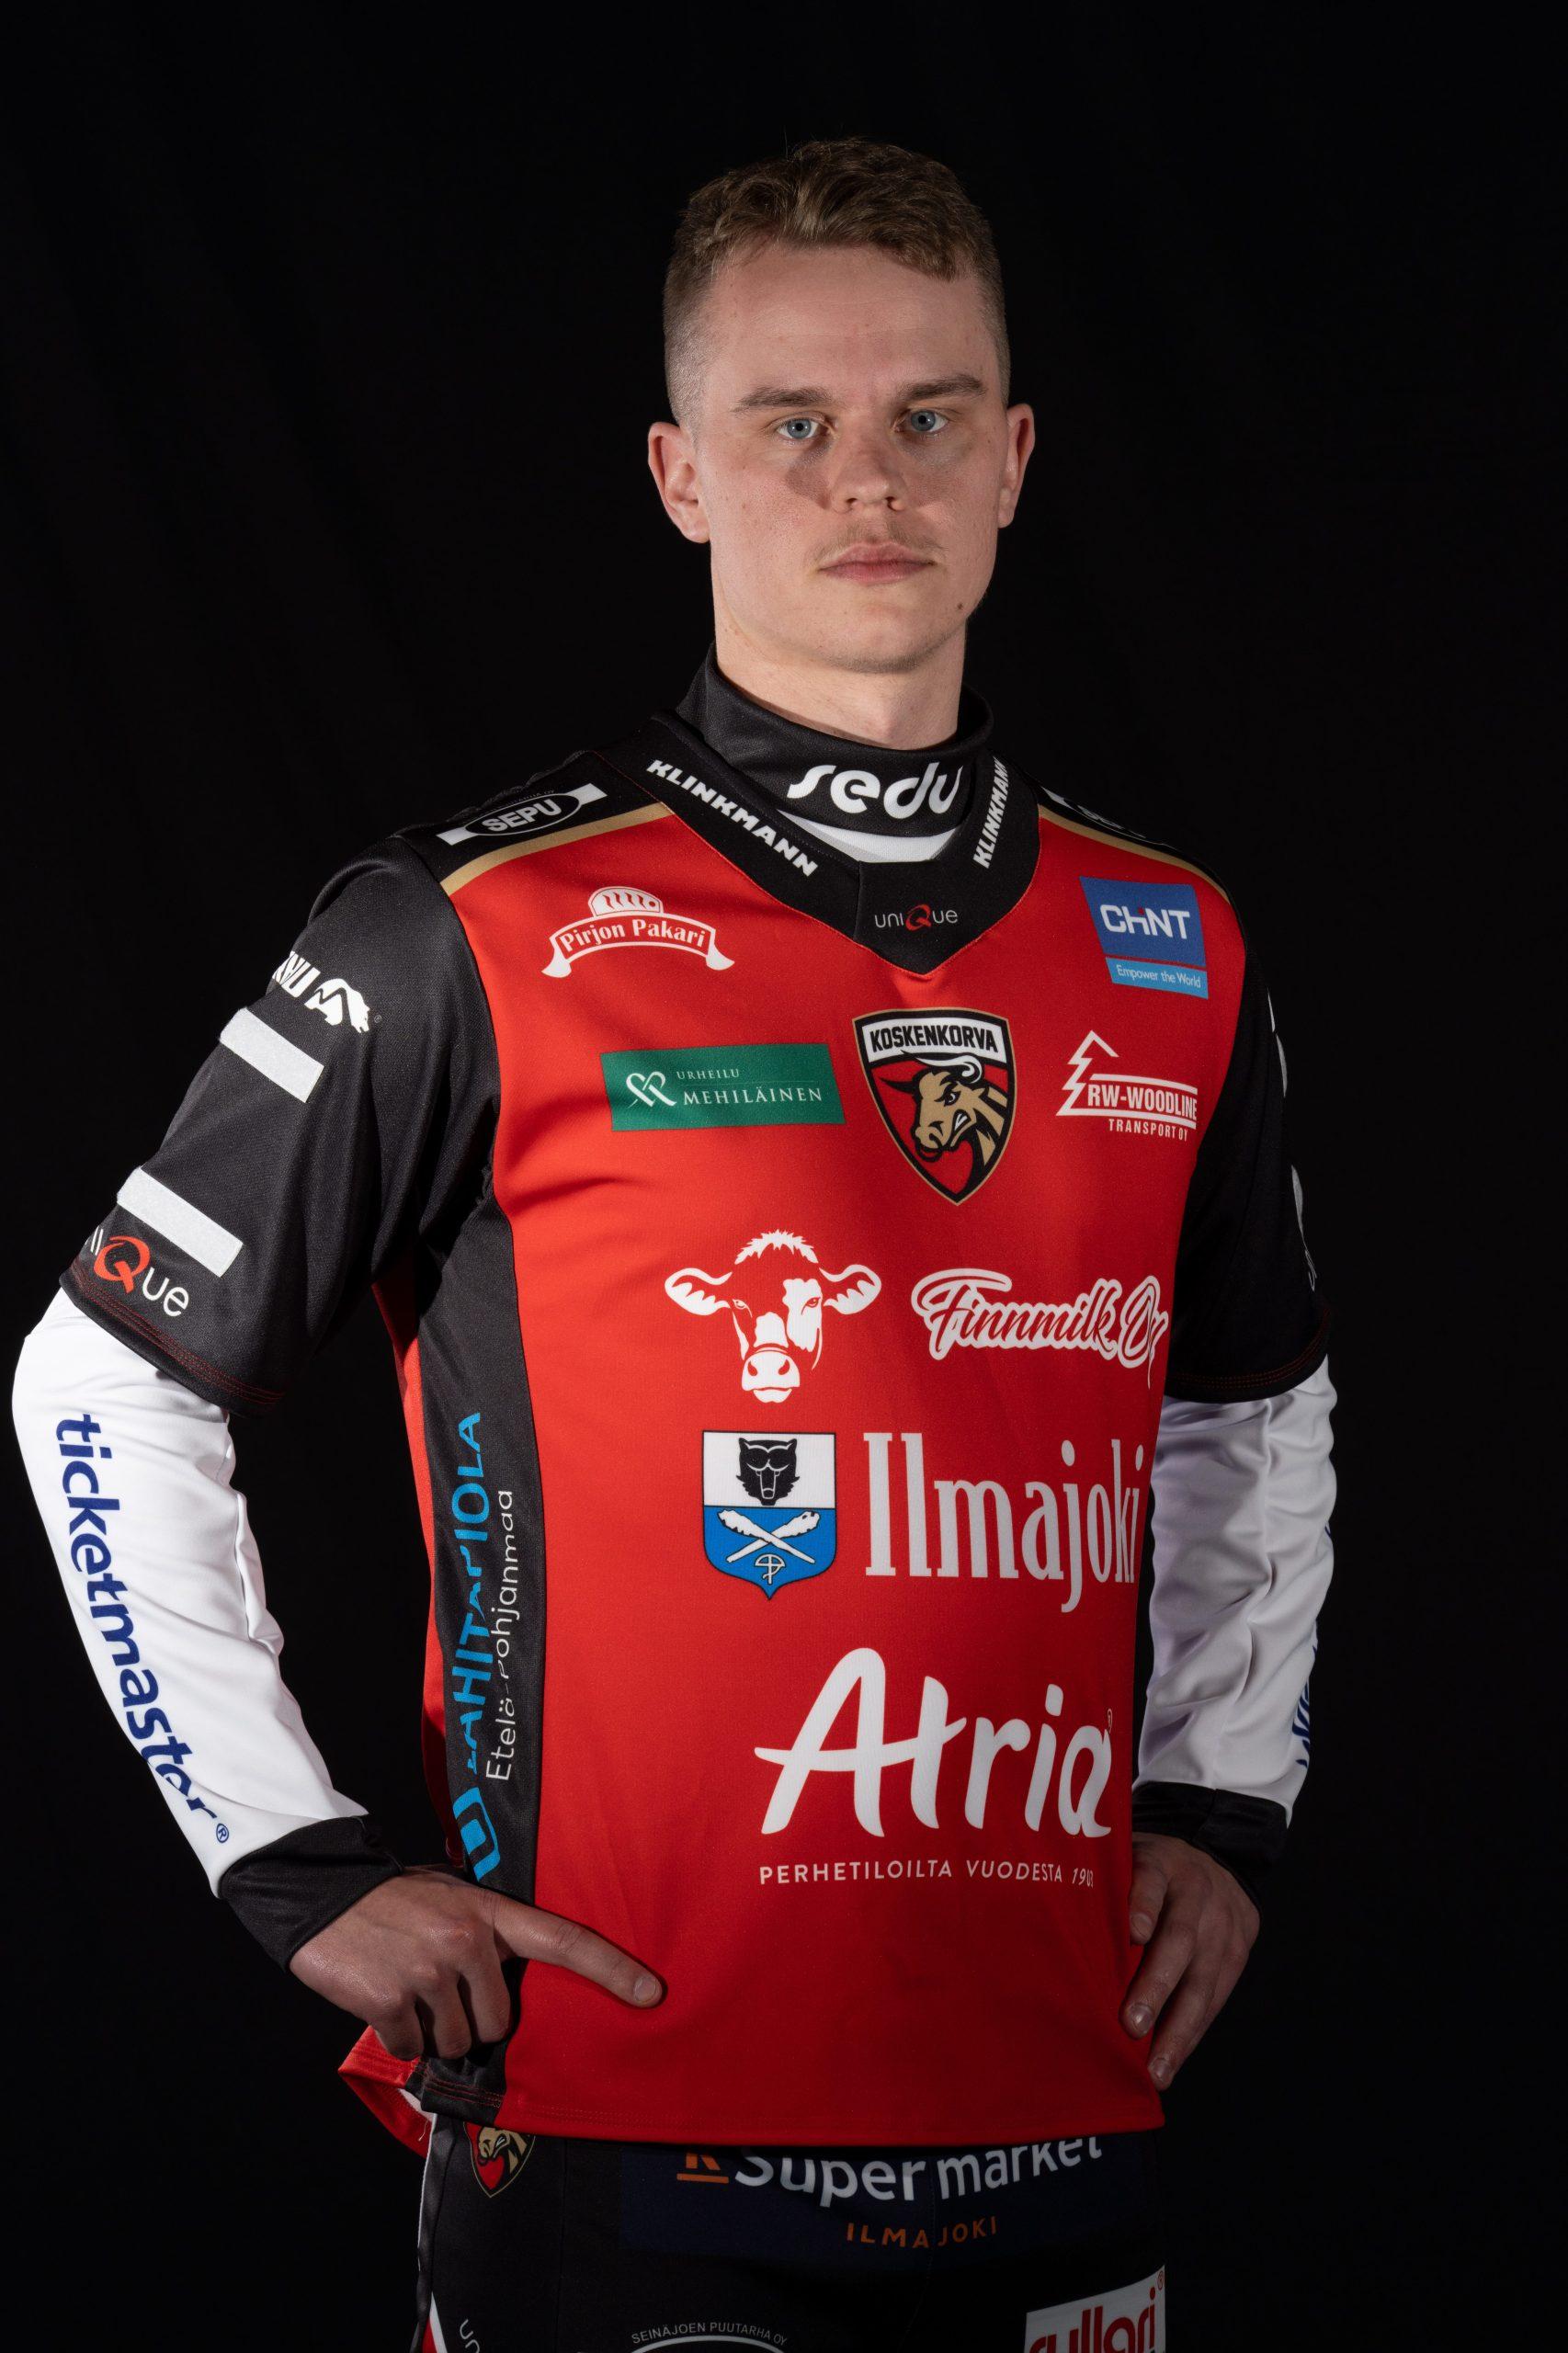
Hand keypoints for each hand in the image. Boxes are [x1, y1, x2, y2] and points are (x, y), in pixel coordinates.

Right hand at [290, 1865, 663, 2060]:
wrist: (318, 1893)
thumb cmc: (390, 1901)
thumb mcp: (447, 1898)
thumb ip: (484, 1934)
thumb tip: (506, 1989)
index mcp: (488, 1912)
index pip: (562, 1940)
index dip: (610, 1969)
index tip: (650, 1994)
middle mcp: (467, 1940)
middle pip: (496, 2023)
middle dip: (466, 2019)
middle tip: (432, 1985)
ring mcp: (428, 1970)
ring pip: (454, 2043)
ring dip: (429, 2029)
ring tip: (404, 1985)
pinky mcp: (390, 1999)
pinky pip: (411, 2049)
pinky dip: (396, 2036)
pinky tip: (379, 1998)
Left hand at [1120, 1833, 1258, 2089]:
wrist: (1220, 1868)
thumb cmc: (1150, 1874)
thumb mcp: (1128, 1859)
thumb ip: (1103, 1884)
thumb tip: (1049, 1921)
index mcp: (1162, 1863)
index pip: (1152, 1879)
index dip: (1142, 1904)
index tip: (1133, 1932)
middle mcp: (1196, 1893)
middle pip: (1180, 1939)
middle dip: (1157, 1984)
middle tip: (1131, 2024)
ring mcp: (1223, 1926)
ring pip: (1203, 1979)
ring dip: (1178, 2028)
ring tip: (1156, 2069)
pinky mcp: (1237, 1955)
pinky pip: (1215, 1999)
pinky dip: (1192, 2034)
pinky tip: (1170, 2063)